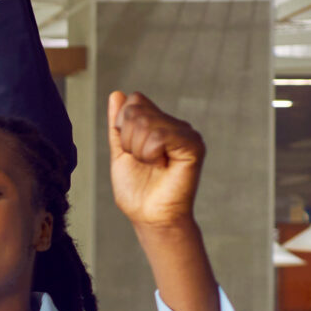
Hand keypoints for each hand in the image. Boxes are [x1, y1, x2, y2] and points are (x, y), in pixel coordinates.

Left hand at [108, 90, 203, 232]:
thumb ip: (119, 124)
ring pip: (147, 124)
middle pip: (137, 111)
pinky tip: (160, 164)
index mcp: (160, 124)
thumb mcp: (120, 152)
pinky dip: (150, 153)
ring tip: (152, 164)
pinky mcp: (193, 145)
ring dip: (139, 150)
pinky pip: (161, 136)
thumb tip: (117, 94)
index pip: (134, 103)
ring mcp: (186, 133)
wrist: (149, 216)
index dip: (123, 127)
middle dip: (129, 141)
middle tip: (143, 161)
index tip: (131, 151)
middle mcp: (176, 125)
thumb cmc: (137, 189)